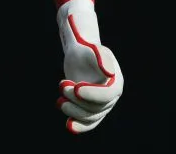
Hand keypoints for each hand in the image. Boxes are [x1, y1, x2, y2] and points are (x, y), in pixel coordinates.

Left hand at [56, 0, 123, 133]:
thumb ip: (101, 58)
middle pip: (96, 107)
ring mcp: (102, 105)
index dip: (92, 94)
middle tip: (62, 84)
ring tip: (59, 101)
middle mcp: (112, 96)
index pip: (107, 94)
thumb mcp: (92, 50)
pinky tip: (68, 125)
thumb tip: (109, 73)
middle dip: (76, 99)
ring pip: (90, 116)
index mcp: (116, 82)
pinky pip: (88, 122)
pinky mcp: (91, 110)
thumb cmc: (86, 50)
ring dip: (73, 110)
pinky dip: (79, 126)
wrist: (79, 56)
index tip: (75, 88)